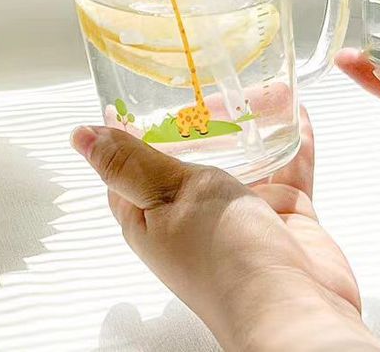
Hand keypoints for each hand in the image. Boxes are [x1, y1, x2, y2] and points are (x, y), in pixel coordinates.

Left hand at [71, 108, 379, 351]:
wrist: (293, 306)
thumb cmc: (225, 256)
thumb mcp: (171, 195)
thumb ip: (134, 161)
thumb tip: (81, 136)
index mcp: (152, 214)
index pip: (131, 163)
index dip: (132, 128)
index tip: (139, 90)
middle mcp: (195, 213)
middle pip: (191, 153)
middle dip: (200, 116)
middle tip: (209, 73)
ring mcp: (242, 212)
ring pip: (242, 153)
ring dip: (251, 121)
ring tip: (259, 82)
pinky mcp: (282, 211)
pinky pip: (287, 164)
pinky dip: (291, 137)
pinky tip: (298, 110)